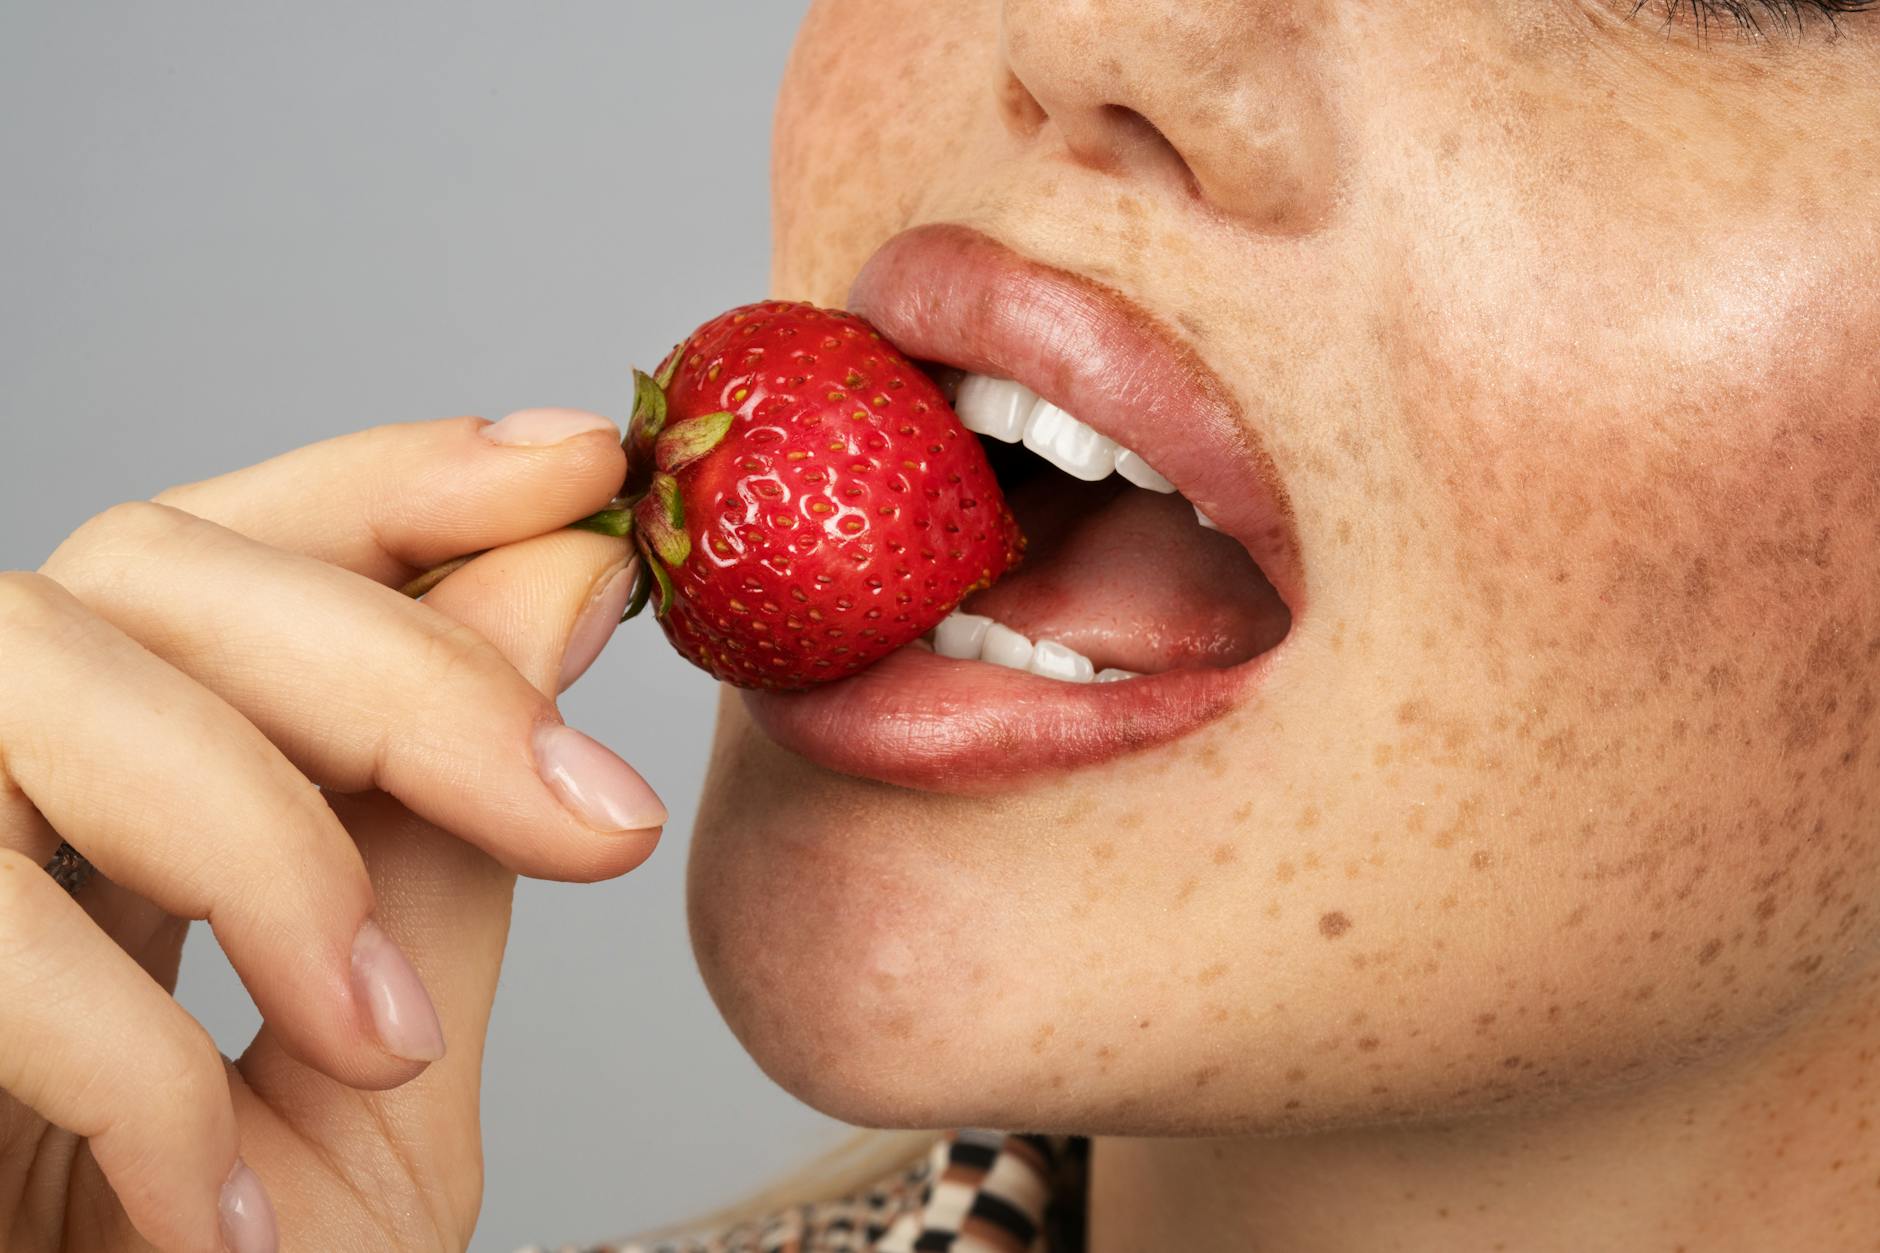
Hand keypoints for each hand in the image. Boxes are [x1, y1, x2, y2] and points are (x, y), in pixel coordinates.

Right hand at [0, 408, 657, 1251]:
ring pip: (47, 671)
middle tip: (600, 818)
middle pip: (154, 564)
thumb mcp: (370, 1082)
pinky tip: (216, 1208)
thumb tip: (562, 590)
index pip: (236, 550)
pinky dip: (122, 1065)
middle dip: (411, 671)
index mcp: (108, 783)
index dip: (401, 478)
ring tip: (386, 1047)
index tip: (583, 465)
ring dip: (269, 847)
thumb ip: (444, 851)